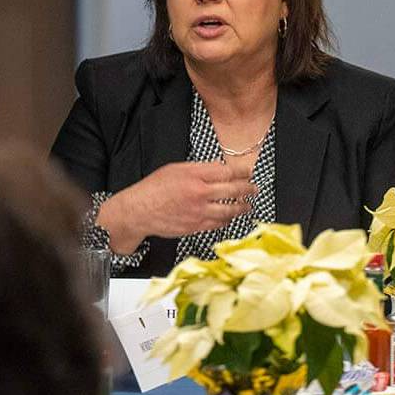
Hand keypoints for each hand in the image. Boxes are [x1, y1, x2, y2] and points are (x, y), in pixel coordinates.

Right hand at [99, 155, 257, 252]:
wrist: (139, 211)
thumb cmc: (153, 189)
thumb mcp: (175, 169)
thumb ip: (199, 168)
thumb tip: (218, 168)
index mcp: (194, 176)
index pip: (226, 171)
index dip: (242, 171)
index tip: (249, 171)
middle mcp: (199, 193)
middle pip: (232, 190)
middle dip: (248, 189)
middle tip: (254, 189)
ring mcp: (199, 212)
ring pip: (229, 210)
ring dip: (242, 207)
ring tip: (248, 205)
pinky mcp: (196, 227)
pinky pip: (218, 224)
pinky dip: (227, 220)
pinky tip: (231, 217)